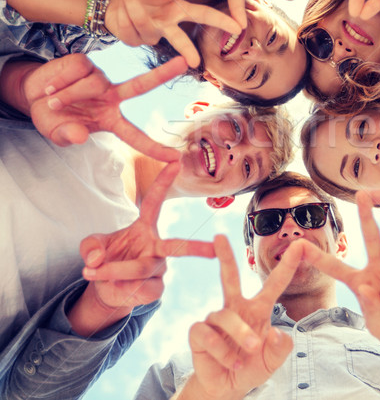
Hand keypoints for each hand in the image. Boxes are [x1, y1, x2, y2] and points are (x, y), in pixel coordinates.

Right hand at [23, 54, 184, 161]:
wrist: (31, 94)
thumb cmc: (51, 117)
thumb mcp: (56, 133)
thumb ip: (68, 137)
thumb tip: (80, 136)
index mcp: (111, 120)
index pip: (136, 136)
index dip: (154, 148)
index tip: (175, 158)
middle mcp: (112, 97)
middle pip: (141, 85)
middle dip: (162, 74)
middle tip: (183, 63)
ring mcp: (100, 78)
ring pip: (93, 83)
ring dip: (69, 94)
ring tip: (52, 99)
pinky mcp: (85, 62)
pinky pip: (79, 70)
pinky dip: (61, 80)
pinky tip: (51, 86)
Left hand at [79, 162, 214, 309]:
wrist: (105, 290)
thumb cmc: (105, 259)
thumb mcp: (92, 247)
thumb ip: (90, 246)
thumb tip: (96, 260)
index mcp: (144, 227)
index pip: (155, 202)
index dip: (164, 182)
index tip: (176, 162)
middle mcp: (156, 246)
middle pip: (177, 246)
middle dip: (197, 248)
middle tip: (216, 247)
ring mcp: (159, 269)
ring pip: (143, 268)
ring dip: (115, 270)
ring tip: (91, 273)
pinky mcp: (156, 289)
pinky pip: (141, 289)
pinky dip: (121, 288)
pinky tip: (114, 286)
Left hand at [105, 0, 241, 67]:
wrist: (116, 0)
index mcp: (179, 11)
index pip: (204, 15)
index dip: (221, 20)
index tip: (238, 27)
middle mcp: (168, 26)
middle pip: (180, 39)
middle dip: (187, 50)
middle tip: (194, 63)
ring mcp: (151, 35)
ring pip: (143, 22)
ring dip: (132, 0)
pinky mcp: (133, 40)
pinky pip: (127, 24)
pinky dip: (122, 4)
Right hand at [185, 235, 301, 399]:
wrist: (227, 388)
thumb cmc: (251, 367)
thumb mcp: (273, 361)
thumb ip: (280, 348)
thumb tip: (276, 332)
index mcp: (258, 309)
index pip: (275, 283)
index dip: (288, 265)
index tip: (299, 245)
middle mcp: (236, 307)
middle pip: (229, 276)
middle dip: (225, 256)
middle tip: (219, 236)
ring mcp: (216, 318)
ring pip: (226, 316)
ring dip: (239, 334)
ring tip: (248, 354)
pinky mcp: (199, 332)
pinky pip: (207, 333)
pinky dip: (220, 351)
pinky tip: (229, 363)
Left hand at [302, 192, 379, 357]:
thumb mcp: (377, 327)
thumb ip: (370, 310)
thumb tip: (367, 288)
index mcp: (360, 281)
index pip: (336, 267)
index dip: (318, 257)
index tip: (299, 245)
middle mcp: (379, 269)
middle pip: (371, 236)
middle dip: (366, 215)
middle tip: (362, 193)